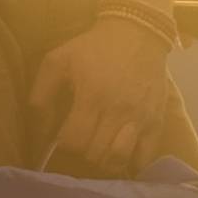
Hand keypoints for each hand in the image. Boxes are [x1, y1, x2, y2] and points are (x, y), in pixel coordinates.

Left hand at [31, 18, 189, 176]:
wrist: (137, 33)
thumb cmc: (93, 48)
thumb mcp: (58, 60)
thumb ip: (41, 93)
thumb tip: (41, 127)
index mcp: (91, 97)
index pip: (74, 141)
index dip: (64, 145)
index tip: (64, 137)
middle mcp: (117, 111)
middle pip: (95, 154)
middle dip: (82, 153)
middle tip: (81, 143)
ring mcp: (140, 118)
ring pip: (119, 159)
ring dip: (104, 162)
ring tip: (99, 152)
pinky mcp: (156, 121)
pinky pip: (145, 157)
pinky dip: (132, 164)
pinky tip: (122, 156)